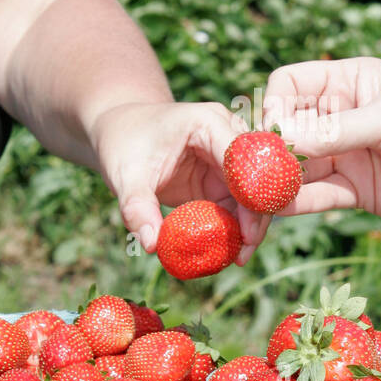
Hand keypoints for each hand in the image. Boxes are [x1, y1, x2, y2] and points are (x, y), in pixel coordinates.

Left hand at [91, 100, 267, 258]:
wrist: (122, 132)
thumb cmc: (124, 144)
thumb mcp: (125, 174)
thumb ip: (137, 207)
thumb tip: (152, 245)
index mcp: (209, 123)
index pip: (244, 160)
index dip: (251, 196)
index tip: (246, 234)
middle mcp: (228, 135)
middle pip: (258, 178)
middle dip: (256, 217)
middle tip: (243, 254)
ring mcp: (229, 158)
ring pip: (255, 195)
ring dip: (251, 225)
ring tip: (238, 257)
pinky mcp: (224, 178)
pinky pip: (240, 205)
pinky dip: (238, 227)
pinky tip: (231, 250)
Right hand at [262, 56, 380, 231]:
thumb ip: (334, 130)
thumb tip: (277, 136)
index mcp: (346, 81)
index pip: (290, 84)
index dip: (274, 105)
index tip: (272, 129)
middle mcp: (338, 116)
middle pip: (285, 129)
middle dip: (265, 150)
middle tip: (250, 171)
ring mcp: (344, 154)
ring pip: (295, 167)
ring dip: (274, 181)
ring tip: (256, 196)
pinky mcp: (353, 190)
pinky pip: (314, 196)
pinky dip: (294, 203)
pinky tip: (277, 209)